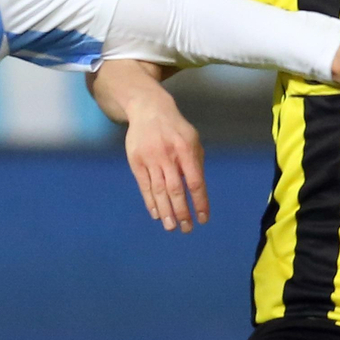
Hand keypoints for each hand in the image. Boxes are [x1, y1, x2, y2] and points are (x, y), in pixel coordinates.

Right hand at [123, 89, 207, 232]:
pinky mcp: (136, 161)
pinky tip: (156, 214)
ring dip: (165, 211)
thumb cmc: (176, 130)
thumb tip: (198, 194)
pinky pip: (144, 185)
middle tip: (186, 229)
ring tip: (171, 227)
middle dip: (182, 212)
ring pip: (158, 190)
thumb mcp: (192, 140)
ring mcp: (150, 158)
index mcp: (186, 150)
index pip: (195, 182)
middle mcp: (168, 155)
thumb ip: (196, 164)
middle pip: (175, 189)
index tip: (203, 219)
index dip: (199, 202)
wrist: (149, 109)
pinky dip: (150, 201)